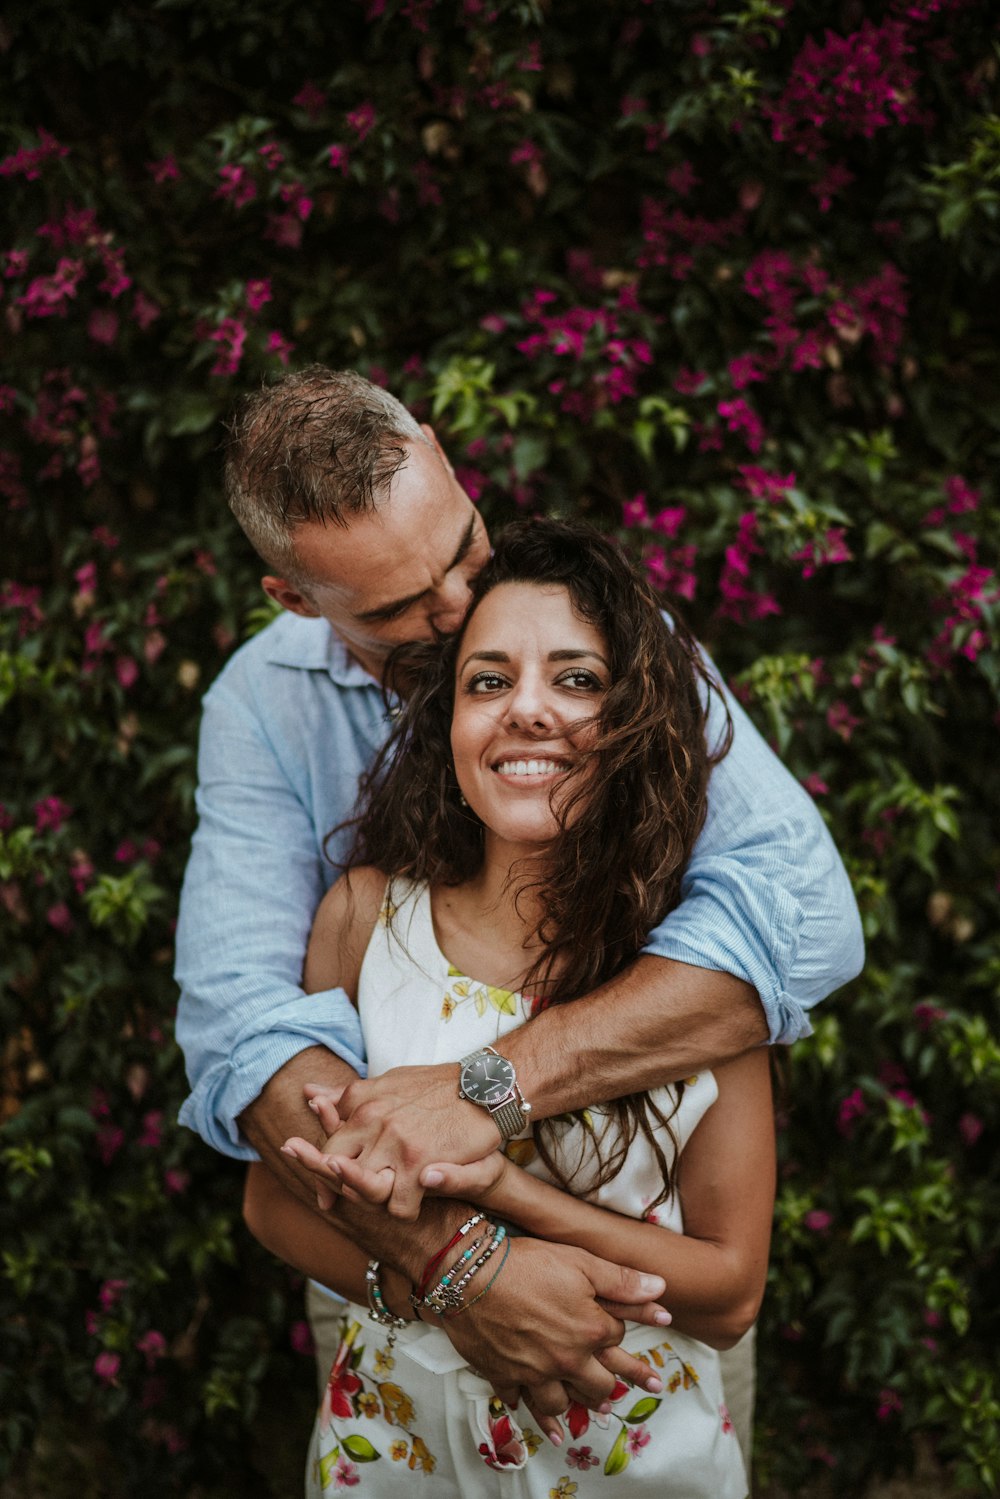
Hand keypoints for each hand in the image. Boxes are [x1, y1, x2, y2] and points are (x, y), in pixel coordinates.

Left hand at [293, 1065, 502, 1219]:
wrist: (483, 1086)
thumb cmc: (437, 1087)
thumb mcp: (388, 1081)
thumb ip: (349, 1094)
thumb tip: (309, 1095)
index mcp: (363, 1103)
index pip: (330, 1143)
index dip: (323, 1169)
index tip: (326, 1186)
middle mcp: (373, 1121)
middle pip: (338, 1168)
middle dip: (339, 1188)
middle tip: (337, 1204)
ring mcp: (395, 1142)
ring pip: (364, 1190)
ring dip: (372, 1200)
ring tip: (384, 1199)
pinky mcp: (419, 1161)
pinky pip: (399, 1204)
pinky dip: (404, 1210)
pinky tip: (413, 1204)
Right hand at [442, 1238, 667, 1442]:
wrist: (470, 1274)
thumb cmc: (527, 1263)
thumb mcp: (580, 1262)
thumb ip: (621, 1281)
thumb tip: (660, 1289)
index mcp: (589, 1331)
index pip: (616, 1341)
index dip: (617, 1333)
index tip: (616, 1334)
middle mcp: (565, 1359)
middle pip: (597, 1385)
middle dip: (608, 1389)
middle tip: (616, 1400)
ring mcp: (534, 1372)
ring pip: (561, 1403)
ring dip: (572, 1409)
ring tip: (583, 1417)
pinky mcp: (504, 1375)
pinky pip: (521, 1402)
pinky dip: (529, 1411)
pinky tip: (534, 1416)